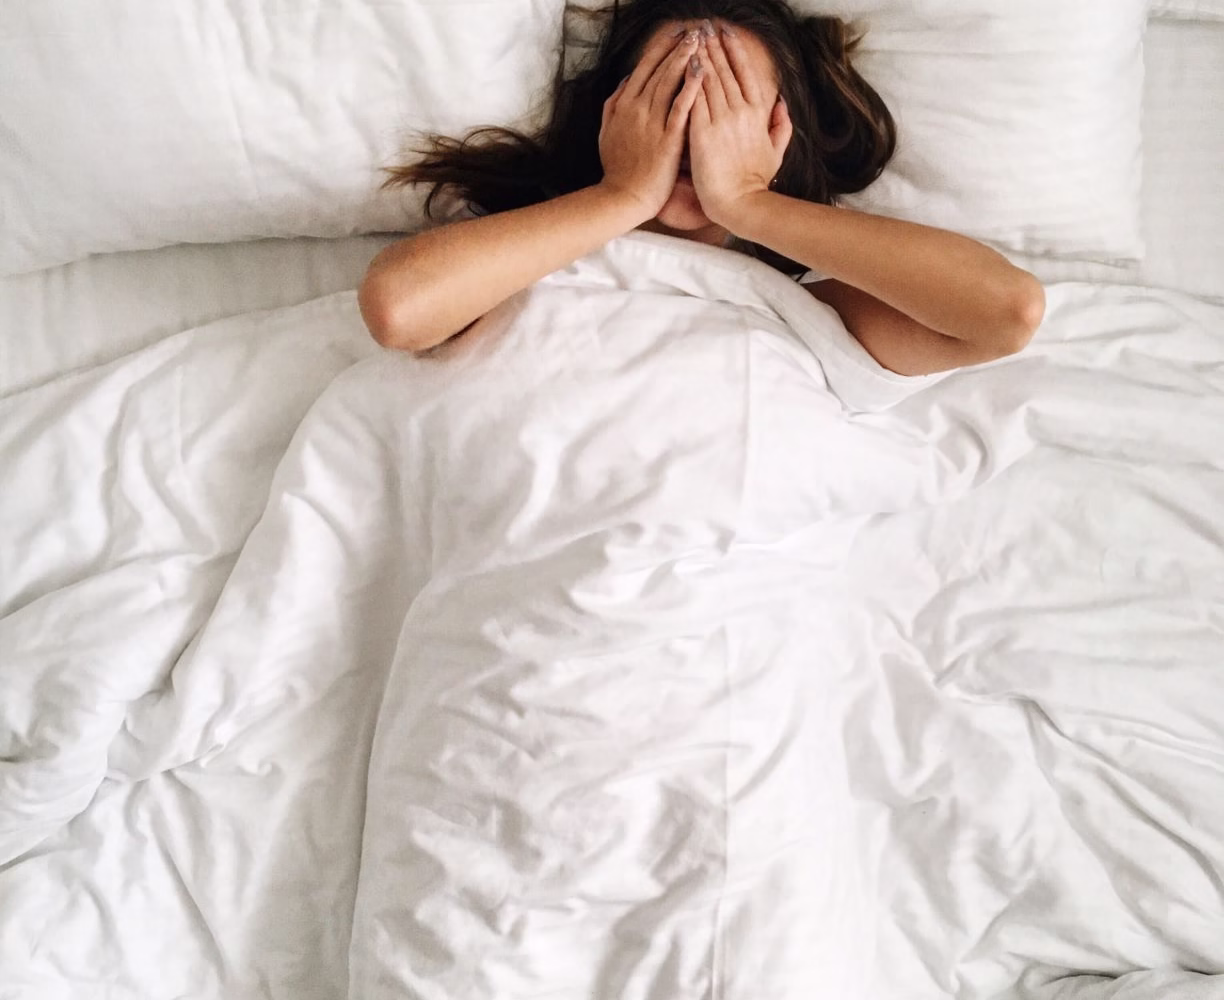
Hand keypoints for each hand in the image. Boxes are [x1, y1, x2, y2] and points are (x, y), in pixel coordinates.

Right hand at [598, 29, 704, 220]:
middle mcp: (636, 109)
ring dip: (684, 58)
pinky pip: (680, 108)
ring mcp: (651, 123)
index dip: (660, 48)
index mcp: (623, 105)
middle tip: (694, 30)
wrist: (623, 198)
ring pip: (669, 82)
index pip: (644, 68)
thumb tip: (625, 80)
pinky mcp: (666, 139)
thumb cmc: (618, 169)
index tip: (675, 34)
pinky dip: (690, 87)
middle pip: (658, 69)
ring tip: (699, 41)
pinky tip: (701, 71)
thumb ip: (613, 103)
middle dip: (676, 47)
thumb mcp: (606, 131)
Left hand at [689, 26, 792, 228]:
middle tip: (704, 26)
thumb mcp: (776, 152)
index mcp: (758, 114)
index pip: (745, 74)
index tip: (727, 35)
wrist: (740, 203)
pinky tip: (682, 63)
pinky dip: (689, 79)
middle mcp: (740, 111)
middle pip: (725, 70)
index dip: (735, 52)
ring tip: (691, 37)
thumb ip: (781, 126)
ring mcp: (721, 120)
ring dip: (700, 55)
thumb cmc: (755, 183)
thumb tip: (781, 104)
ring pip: (709, 79)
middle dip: (714, 46)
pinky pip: (694, 99)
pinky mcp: (702, 132)